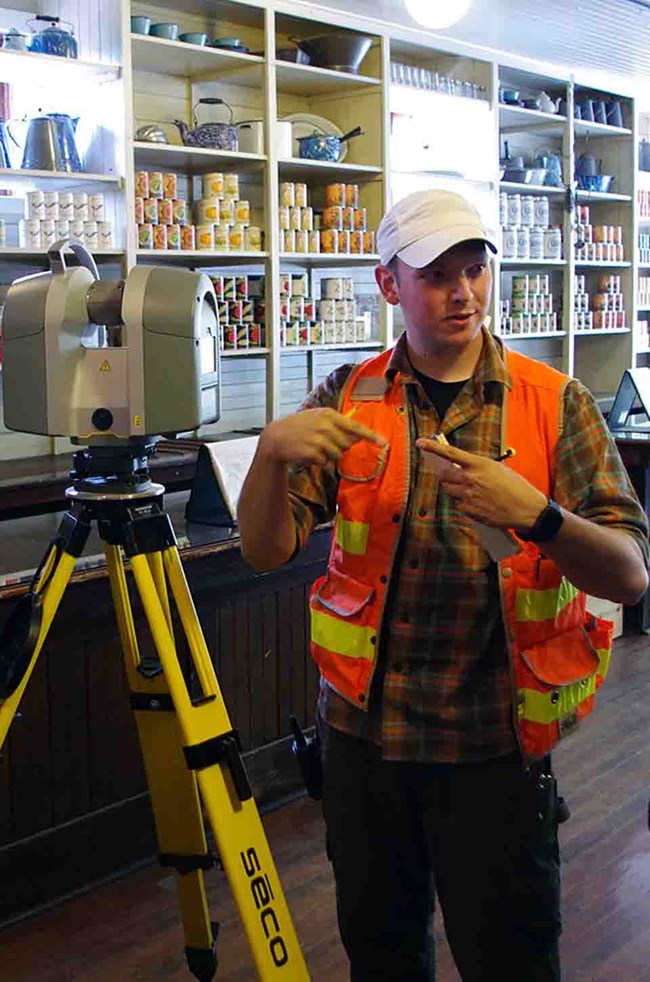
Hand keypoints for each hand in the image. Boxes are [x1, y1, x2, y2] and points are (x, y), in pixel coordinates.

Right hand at [260, 408, 386, 467]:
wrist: (276, 437)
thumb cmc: (299, 427)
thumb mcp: (317, 419)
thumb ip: (337, 425)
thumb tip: (357, 437)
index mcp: (328, 415)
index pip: (355, 427)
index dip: (371, 436)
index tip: (384, 443)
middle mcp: (325, 426)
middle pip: (347, 444)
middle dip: (340, 447)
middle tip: (324, 443)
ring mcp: (318, 440)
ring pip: (337, 455)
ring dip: (329, 455)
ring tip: (314, 448)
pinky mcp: (312, 453)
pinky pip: (325, 462)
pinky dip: (319, 461)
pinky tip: (308, 453)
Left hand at [416, 438, 546, 529]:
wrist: (525, 508)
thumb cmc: (515, 486)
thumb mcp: (497, 469)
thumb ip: (477, 468)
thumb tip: (462, 470)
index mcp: (478, 464)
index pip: (450, 453)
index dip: (433, 447)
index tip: (420, 443)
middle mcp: (470, 478)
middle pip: (444, 475)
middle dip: (446, 475)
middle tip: (452, 477)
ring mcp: (468, 495)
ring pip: (449, 490)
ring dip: (455, 490)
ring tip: (472, 492)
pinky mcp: (469, 510)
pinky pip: (458, 504)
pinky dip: (464, 503)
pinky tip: (478, 503)